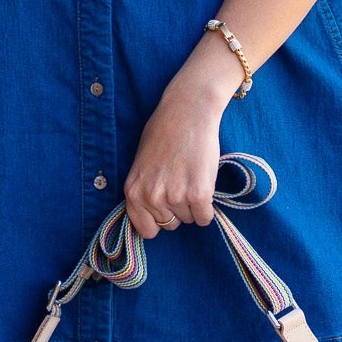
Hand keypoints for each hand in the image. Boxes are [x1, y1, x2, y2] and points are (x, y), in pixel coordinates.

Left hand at [124, 45, 238, 240]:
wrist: (187, 112)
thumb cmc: (164, 133)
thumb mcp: (141, 165)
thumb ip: (144, 191)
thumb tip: (154, 217)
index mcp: (133, 192)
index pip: (146, 229)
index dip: (158, 220)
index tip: (166, 208)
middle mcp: (151, 197)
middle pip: (170, 224)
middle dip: (177, 209)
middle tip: (181, 183)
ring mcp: (175, 197)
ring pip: (188, 220)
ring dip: (193, 205)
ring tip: (191, 177)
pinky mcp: (198, 194)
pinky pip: (204, 218)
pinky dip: (207, 208)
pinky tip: (204, 185)